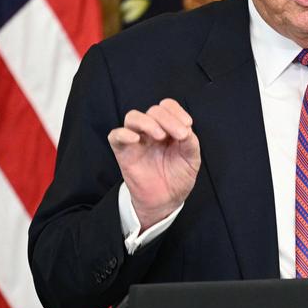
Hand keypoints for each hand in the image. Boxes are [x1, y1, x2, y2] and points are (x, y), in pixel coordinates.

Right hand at [108, 99, 200, 231]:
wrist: (166, 200)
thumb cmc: (178, 177)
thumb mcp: (192, 159)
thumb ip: (190, 142)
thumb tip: (185, 129)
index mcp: (168, 128)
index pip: (167, 106)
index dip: (177, 111)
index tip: (188, 125)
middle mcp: (151, 130)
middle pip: (153, 110)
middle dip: (167, 119)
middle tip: (179, 135)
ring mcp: (136, 140)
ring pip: (132, 117)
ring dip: (147, 122)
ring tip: (160, 136)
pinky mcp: (123, 152)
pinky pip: (115, 135)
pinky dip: (123, 133)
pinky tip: (136, 139)